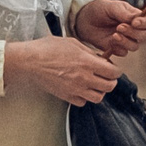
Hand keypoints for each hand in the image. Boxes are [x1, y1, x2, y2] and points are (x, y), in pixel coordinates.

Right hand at [5, 36, 123, 104]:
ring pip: (98, 97)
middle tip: (105, 76)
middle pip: (109, 86)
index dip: (115, 70)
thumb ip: (89, 52)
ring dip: (99, 91)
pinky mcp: (66, 96)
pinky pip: (82, 102)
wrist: (29, 61)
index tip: (112, 68)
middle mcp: (84, 78)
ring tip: (95, 84)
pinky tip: (81, 89)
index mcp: (88, 62)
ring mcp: (75, 89)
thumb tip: (100, 58)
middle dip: (110, 81)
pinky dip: (85, 97)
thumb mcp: (72, 43)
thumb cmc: (48, 48)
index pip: (113, 72)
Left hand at [73, 0, 145, 57]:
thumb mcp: (112, 7)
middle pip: (145, 36)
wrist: (82, 19)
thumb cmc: (99, 9)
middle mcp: (133, 30)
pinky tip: (109, 41)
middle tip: (119, 27)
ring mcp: (125, 40)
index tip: (135, 22)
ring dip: (126, 41)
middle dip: (134, 33)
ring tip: (114, 34)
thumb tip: (138, 18)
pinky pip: (123, 52)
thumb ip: (125, 13)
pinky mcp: (116, 48)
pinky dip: (118, 48)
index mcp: (136, 17)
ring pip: (135, 46)